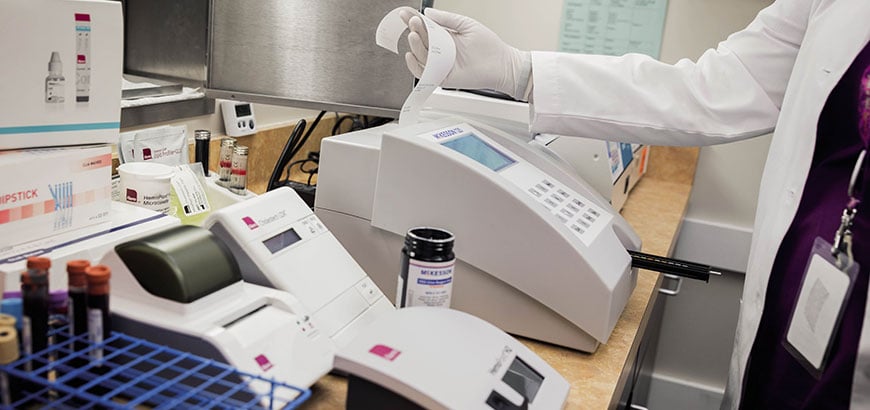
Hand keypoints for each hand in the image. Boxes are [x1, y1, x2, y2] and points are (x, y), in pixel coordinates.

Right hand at [399, 8, 531, 100]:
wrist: (501, 65)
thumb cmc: (489, 46)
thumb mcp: (466, 24)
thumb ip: (447, 18)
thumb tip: (428, 12)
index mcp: (446, 37)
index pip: (426, 28)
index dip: (414, 20)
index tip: (406, 14)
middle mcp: (442, 51)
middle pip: (421, 40)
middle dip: (415, 30)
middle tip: (413, 22)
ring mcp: (441, 64)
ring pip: (421, 55)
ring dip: (415, 45)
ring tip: (414, 35)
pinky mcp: (443, 77)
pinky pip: (424, 73)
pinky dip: (415, 66)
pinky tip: (412, 56)